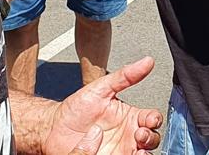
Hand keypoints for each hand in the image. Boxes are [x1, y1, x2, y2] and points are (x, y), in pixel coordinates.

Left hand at [43, 57, 162, 154]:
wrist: (54, 129)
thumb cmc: (76, 109)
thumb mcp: (101, 88)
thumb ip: (125, 76)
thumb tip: (147, 62)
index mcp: (130, 117)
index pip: (152, 119)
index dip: (154, 120)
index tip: (149, 119)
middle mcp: (129, 135)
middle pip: (152, 140)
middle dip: (151, 138)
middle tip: (139, 134)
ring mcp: (121, 150)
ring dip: (144, 154)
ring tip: (137, 150)